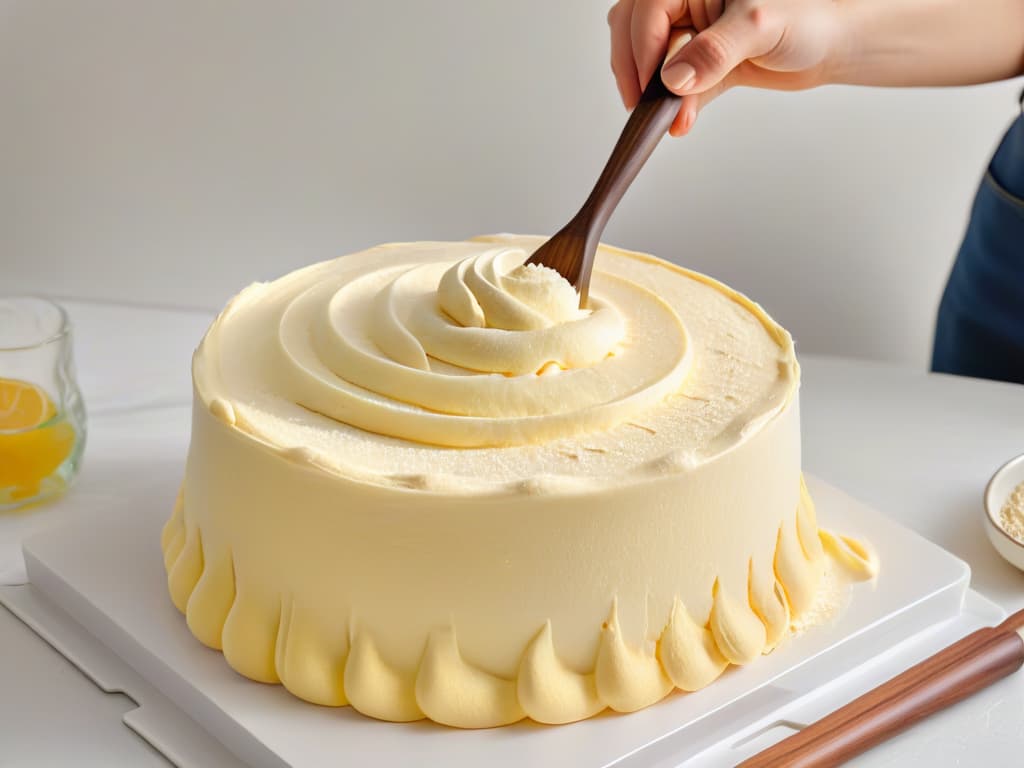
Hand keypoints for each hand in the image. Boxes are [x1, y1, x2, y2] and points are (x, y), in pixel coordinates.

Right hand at [608, 0, 842, 135]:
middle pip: (634, 32)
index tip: (648, 86)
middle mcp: (689, 2)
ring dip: (654, 93)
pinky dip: (675, 106)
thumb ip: (714, 51)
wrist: (835, 44)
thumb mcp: (760, 25)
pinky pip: (675, 86)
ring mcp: (692, 34)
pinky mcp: (701, 64)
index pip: (649, 10)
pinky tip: (680, 123)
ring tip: (670, 120)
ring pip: (650, 61)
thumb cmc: (809, 16)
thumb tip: (673, 80)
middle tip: (644, 105)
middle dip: (637, 71)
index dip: (642, 48)